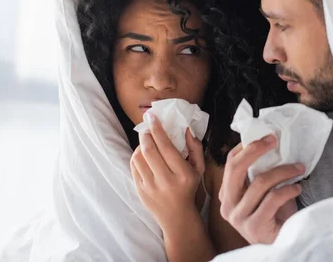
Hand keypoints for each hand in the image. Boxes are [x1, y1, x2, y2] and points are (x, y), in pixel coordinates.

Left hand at [130, 112, 204, 231]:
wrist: (176, 216)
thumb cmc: (189, 187)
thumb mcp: (199, 169)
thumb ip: (195, 147)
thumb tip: (186, 128)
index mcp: (183, 174)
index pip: (167, 147)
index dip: (158, 130)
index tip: (152, 117)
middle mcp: (166, 181)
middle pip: (150, 151)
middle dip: (146, 134)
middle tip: (147, 126)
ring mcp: (151, 187)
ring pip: (139, 158)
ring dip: (140, 144)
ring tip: (147, 141)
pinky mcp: (140, 191)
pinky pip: (133, 167)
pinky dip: (136, 156)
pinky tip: (143, 153)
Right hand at [219, 135, 303, 244]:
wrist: (282, 245)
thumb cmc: (275, 217)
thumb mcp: (264, 192)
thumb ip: (261, 174)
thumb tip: (271, 145)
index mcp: (227, 195)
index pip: (230, 164)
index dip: (246, 147)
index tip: (266, 137)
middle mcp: (228, 206)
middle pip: (236, 169)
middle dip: (255, 150)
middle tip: (274, 140)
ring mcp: (238, 217)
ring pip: (260, 183)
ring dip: (283, 171)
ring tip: (298, 168)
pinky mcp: (254, 226)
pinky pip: (272, 199)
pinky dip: (288, 189)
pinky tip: (297, 188)